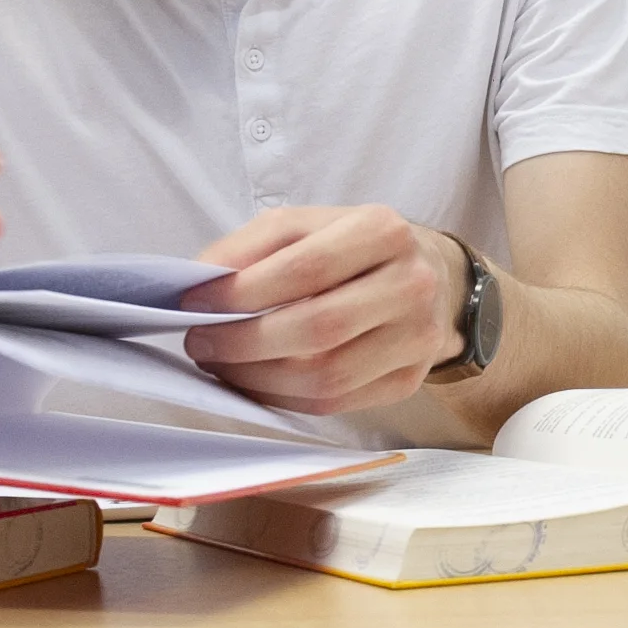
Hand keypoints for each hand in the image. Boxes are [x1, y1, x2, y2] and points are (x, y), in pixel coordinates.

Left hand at [183, 206, 462, 415]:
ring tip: (222, 366)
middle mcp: (410, 284)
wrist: (432, 277)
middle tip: (201, 343)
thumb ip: (252, 246)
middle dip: (244, 343)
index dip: (243, 293)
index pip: (305, 269)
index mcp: (383, 231)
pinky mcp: (409, 380)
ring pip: (326, 377)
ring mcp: (416, 339)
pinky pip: (336, 403)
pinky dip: (283, 398)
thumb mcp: (306, 224)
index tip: (195, 304)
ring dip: (258, 379)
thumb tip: (202, 284)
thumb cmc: (354, 249)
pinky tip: (256, 382)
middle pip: (317, 328)